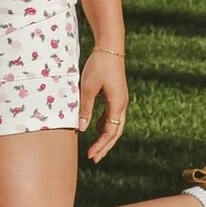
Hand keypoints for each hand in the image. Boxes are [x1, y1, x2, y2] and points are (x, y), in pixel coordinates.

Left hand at [77, 42, 128, 160]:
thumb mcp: (88, 87)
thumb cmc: (98, 65)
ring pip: (115, 124)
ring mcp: (120, 99)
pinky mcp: (116, 95)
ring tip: (95, 148)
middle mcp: (122, 104)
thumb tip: (83, 129)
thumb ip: (86, 108)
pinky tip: (95, 128)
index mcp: (117, 104)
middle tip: (94, 158)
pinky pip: (111, 115)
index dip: (101, 145)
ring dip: (105, 137)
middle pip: (115, 131)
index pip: (110, 131)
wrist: (110, 47)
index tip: (91, 155)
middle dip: (105, 146)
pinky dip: (104, 124)